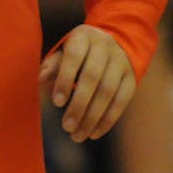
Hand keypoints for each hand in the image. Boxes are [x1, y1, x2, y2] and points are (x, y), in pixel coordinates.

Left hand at [38, 25, 135, 142]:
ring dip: (92, 117)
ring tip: (77, 135)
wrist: (114, 42)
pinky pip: (121, 101)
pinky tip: (93, 133)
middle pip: (92, 77)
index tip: (57, 102)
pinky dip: (107, 120)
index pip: (73, 57)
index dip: (65, 79)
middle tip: (66, 127)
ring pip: (108, 91)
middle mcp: (104, 46)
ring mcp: (120, 61)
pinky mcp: (132, 78)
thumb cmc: (79, 53)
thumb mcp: (64, 52)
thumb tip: (40, 79)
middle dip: (79, 105)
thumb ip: (52, 66)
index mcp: (83, 37)